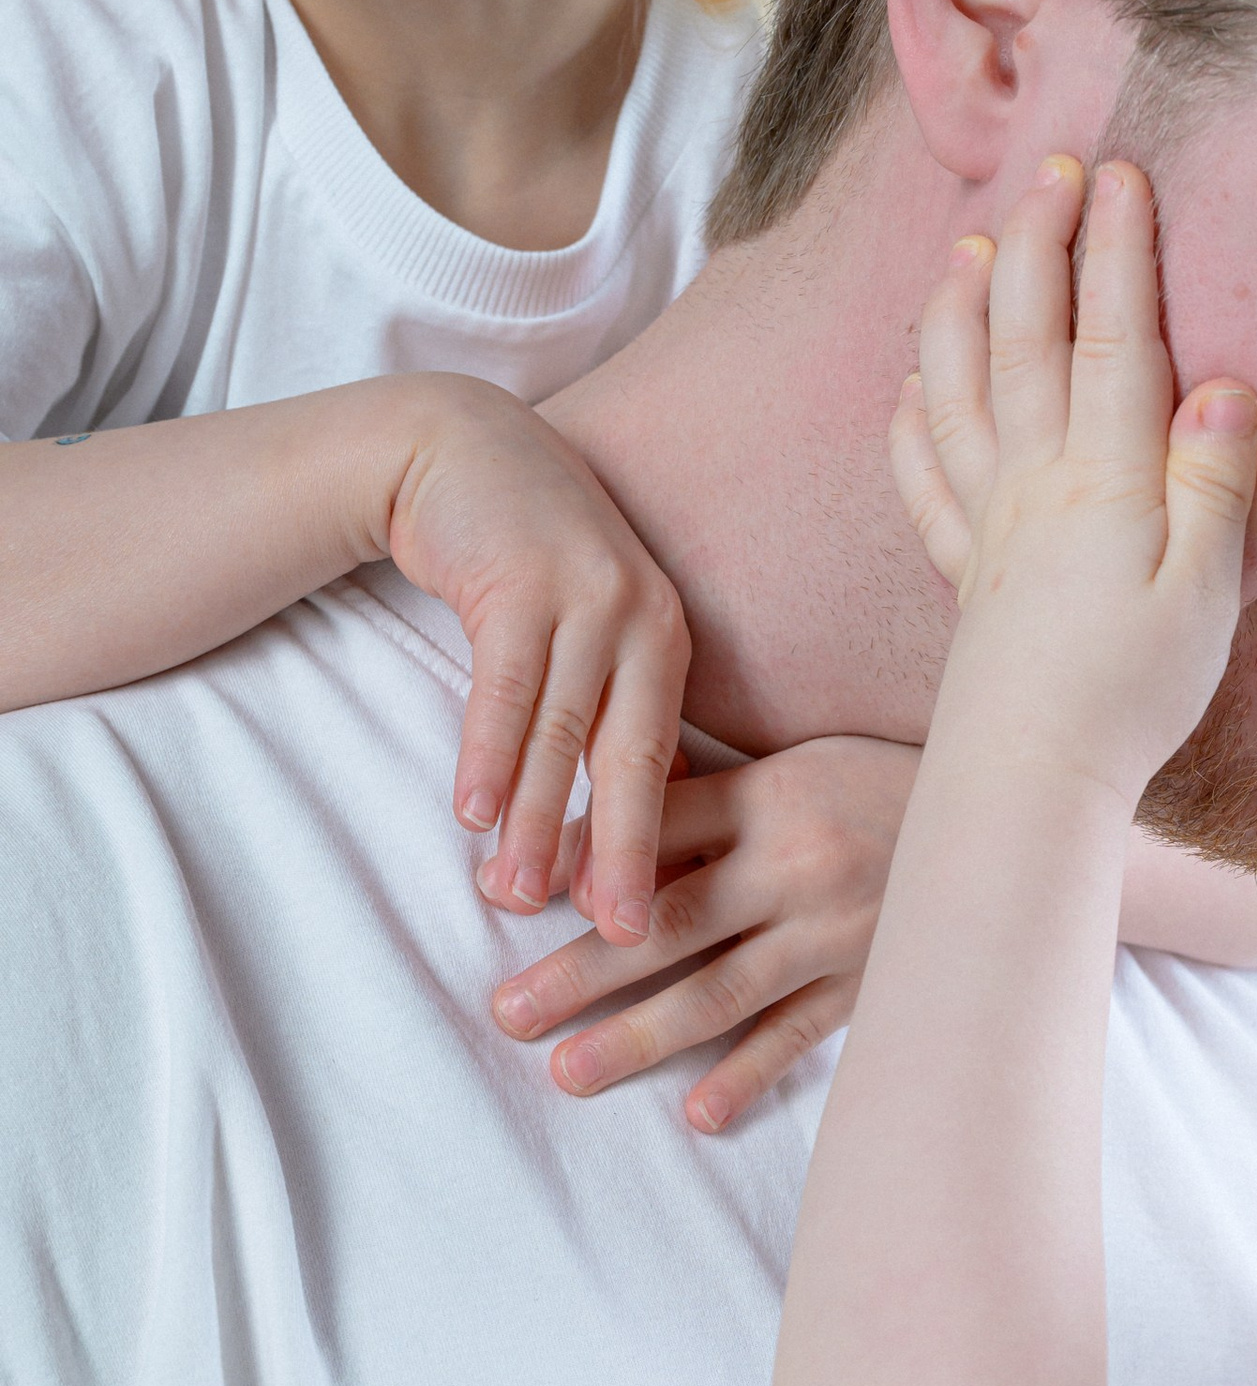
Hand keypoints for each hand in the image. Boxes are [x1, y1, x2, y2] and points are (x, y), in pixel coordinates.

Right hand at [382, 375, 689, 944]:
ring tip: (520, 894)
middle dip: (622, 853)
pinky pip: (504, 687)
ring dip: (538, 820)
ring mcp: (584, 596)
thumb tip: (651, 809)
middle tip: (617, 937)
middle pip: (628, 758)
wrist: (460, 447)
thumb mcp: (592, 626)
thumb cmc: (528, 554)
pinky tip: (473, 814)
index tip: (647, 927)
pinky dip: (487, 754)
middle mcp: (641, 617)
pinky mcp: (521, 581)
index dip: (654, 846)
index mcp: (667, 638)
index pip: (661, 761)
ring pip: (560, 733)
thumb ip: (617, 707)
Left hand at [491, 735, 919, 1130]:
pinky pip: (799, 1034)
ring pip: (720, 991)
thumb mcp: (793, 767)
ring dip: (640, 1035)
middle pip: (668, 923)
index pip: (652, 830)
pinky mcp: (872, 980)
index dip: (574, 861)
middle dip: (580, 972)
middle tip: (507, 1014)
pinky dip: (749, 1073)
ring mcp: (834, 932)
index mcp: (769, 797)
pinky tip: (698, 1112)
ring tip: (570, 1071)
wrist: (1007, 818)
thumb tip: (600, 842)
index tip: (498, 897)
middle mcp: (795, 867)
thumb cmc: (882, 785)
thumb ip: (703, 803)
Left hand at [889, 154, 1256, 805]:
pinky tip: (908, 388)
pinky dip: (911, 423)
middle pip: (1029, 342)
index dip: (1115, 253)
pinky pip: (924, 481)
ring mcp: (986, 524)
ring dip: (964, 314)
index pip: (1113, 342)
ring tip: (968, 252)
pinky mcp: (961, 572)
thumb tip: (1227, 384)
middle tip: (1048, 174)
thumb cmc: (1133, 692)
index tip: (1120, 175)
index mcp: (1106, 481)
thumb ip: (1213, 486)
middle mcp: (1034, 485)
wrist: (1032, 776)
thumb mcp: (1204, 592)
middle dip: (1040, 247)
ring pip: (963, 393)